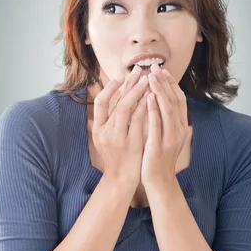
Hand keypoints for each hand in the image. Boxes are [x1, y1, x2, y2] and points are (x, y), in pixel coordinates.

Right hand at [92, 66, 149, 187]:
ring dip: (137, 92)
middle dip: (128, 85)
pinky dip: (144, 108)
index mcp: (98, 129)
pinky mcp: (130, 144)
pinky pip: (137, 122)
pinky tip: (152, 98)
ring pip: (125, 109)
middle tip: (138, 71)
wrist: (120, 179)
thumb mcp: (106, 138)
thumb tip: (111, 99)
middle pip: (115, 103)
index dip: (109, 88)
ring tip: (146, 80)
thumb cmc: (116, 157)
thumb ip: (108, 120)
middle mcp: (105, 132)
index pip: (100, 102)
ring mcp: (117, 139)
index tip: (120, 77)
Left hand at [141, 63, 188, 187]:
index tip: (162, 70)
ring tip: (151, 77)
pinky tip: (147, 98)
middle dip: (165, 82)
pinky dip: (153, 110)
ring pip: (167, 110)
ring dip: (160, 91)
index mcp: (180, 126)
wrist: (159, 182)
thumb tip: (158, 101)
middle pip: (175, 100)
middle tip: (155, 67)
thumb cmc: (158, 158)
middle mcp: (178, 130)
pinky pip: (157, 125)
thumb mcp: (165, 136)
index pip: (178, 99)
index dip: (171, 84)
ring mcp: (170, 138)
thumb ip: (164, 120)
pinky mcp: (159, 146)